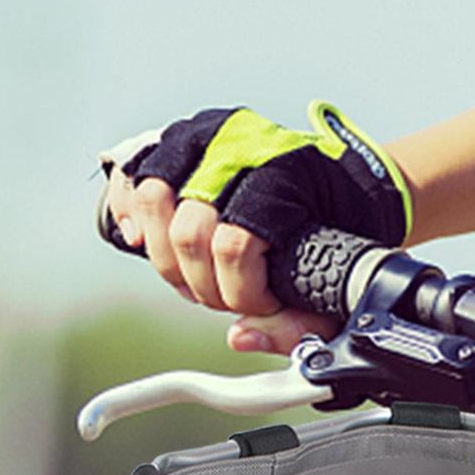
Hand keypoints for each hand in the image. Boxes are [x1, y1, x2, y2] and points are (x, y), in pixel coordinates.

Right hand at [98, 102, 409, 353]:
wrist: (346, 179)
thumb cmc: (344, 230)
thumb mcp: (339, 280)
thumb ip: (300, 322)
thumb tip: (240, 339)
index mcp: (284, 173)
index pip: (234, 245)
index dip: (242, 293)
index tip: (263, 307)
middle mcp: (238, 143)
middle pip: (188, 230)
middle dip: (204, 284)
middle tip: (227, 297)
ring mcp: (203, 134)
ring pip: (152, 198)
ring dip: (167, 256)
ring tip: (195, 276)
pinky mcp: (176, 138)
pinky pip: (132, 172)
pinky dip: (129, 210)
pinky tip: (142, 240)